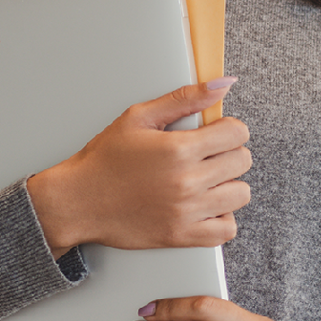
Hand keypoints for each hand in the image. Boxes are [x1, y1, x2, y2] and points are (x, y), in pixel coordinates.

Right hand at [27, 79, 250, 255]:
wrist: (78, 201)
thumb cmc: (104, 159)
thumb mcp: (139, 117)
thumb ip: (183, 99)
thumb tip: (222, 84)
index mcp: (179, 149)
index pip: (237, 133)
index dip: (228, 127)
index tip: (215, 131)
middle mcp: (187, 182)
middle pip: (242, 161)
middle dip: (229, 152)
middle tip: (207, 153)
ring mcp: (186, 212)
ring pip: (240, 194)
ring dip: (228, 184)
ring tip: (207, 179)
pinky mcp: (182, 236)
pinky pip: (227, 229)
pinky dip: (222, 217)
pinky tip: (205, 204)